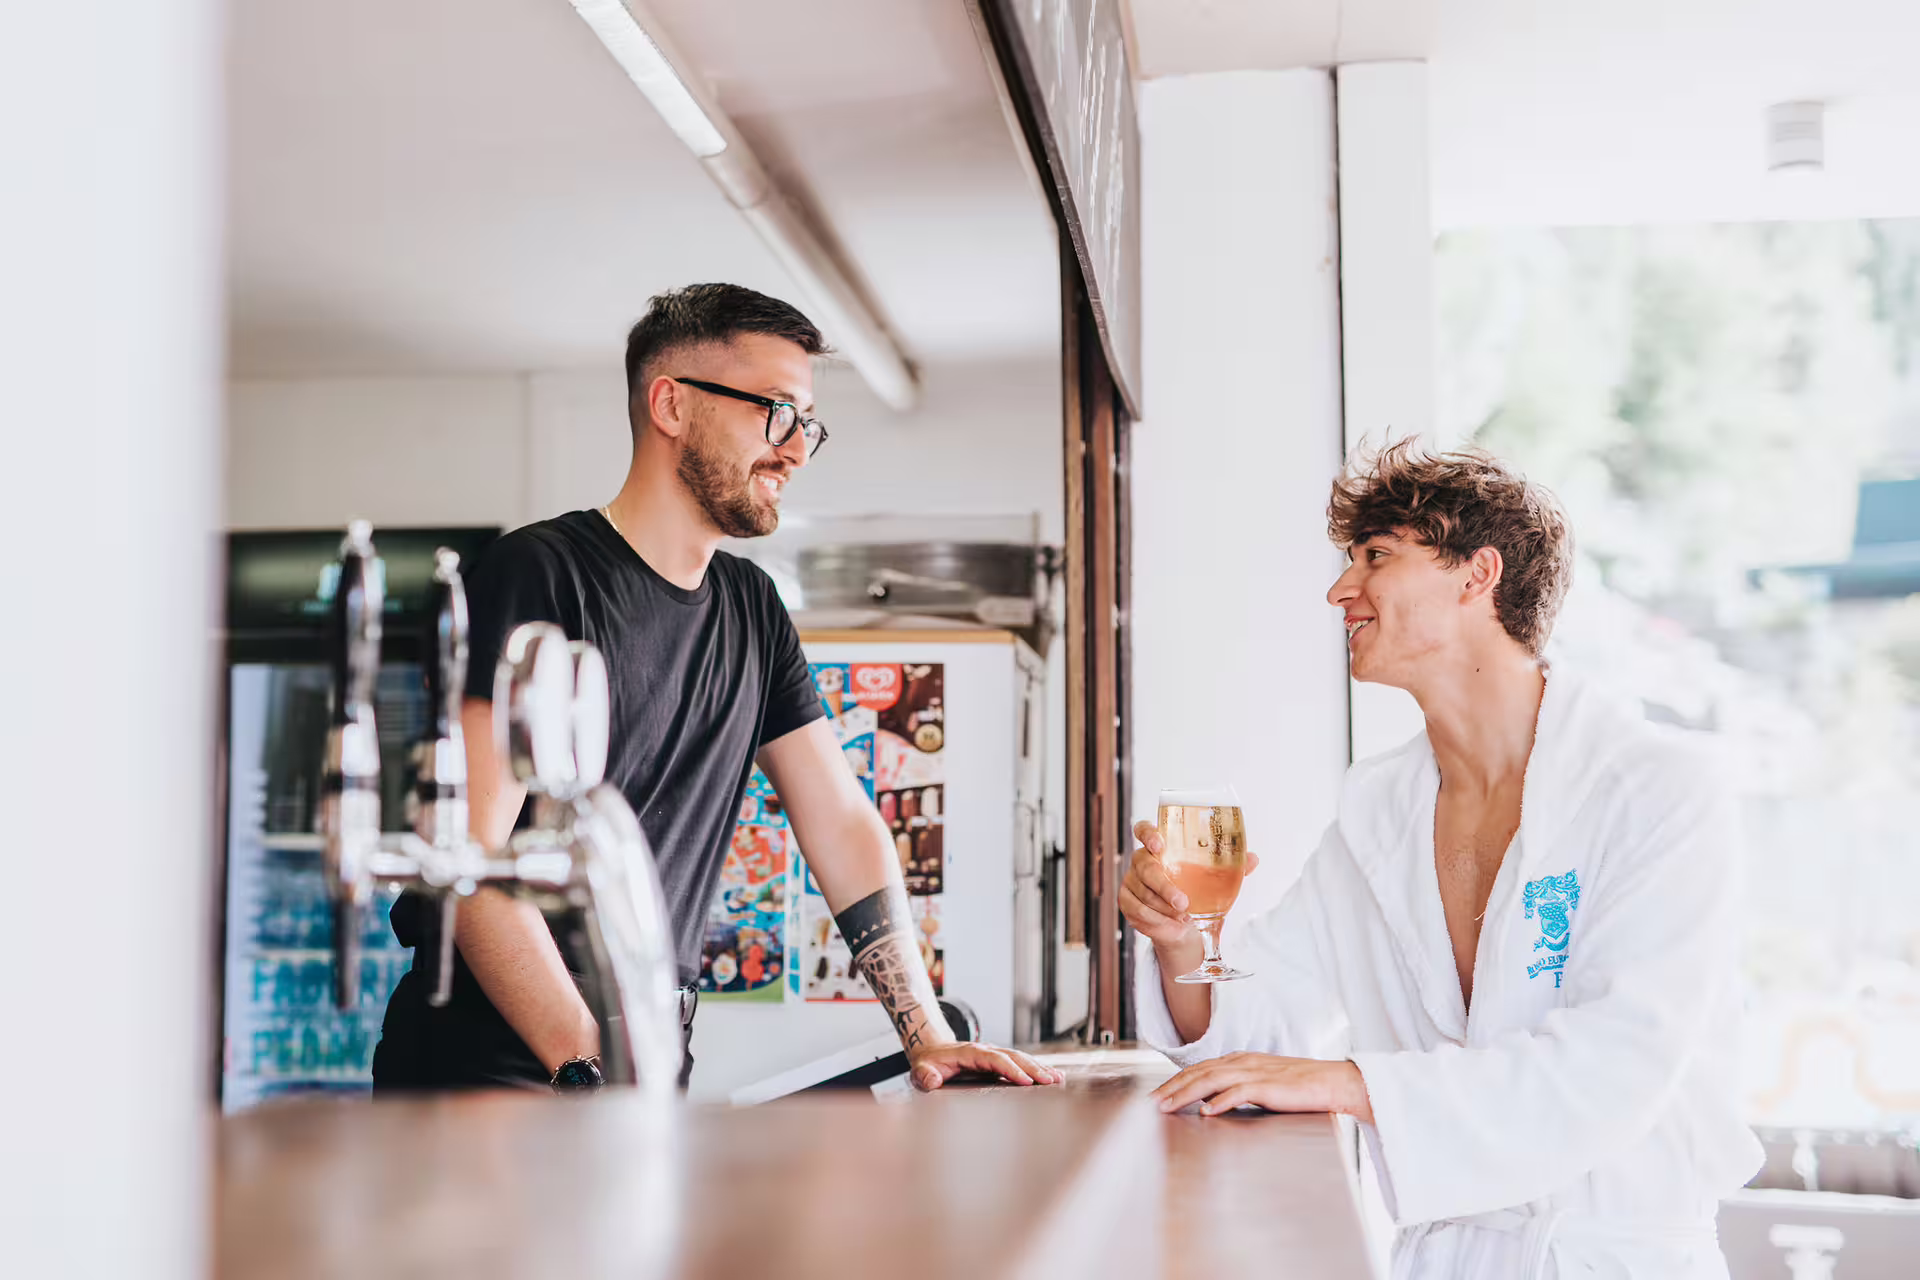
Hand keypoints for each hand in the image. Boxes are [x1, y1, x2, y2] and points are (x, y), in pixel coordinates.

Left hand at [907, 1042, 1065, 1090]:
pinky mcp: (997, 1060)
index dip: (1010, 1069)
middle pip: (1013, 1056)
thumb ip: (924, 1076)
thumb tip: (932, 1080)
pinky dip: (1035, 1068)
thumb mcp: (919, 1071)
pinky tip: (1049, 1075)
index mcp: (969, 1053)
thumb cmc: (927, 1064)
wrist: (930, 1050)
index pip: (994, 1059)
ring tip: (1057, 1079)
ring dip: (1038, 1067)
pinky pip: (1019, 1062)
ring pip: (1019, 1058)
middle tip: (1050, 1081)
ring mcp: (992, 1053)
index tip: (1025, 1082)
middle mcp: (985, 1050)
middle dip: (1032, 1068)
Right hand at [1121, 820, 1261, 946]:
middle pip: (1145, 867)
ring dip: (1163, 908)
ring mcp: (1131, 880)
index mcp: (1160, 847)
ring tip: (1183, 918)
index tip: (1160, 845)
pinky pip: (1137, 910)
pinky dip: (1156, 920)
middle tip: (1183, 903)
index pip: (1143, 830)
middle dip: (1164, 886)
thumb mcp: (1215, 879)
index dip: (1148, 834)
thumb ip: (1231, 866)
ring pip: (1142, 892)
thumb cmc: (1197, 892)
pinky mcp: (1126, 901)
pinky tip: (1171, 925)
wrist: (1183, 925)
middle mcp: (1141, 860)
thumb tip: (1252, 858)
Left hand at [1150, 1053, 1372, 1122]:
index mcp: (1240, 1060)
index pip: (1199, 1069)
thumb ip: (1236, 1088)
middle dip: (1171, 1087)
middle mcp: (1243, 1062)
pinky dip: (1220, 1101)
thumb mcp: (1262, 1083)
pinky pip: (1239, 1092)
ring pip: (1210, 1080)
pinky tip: (1206, 1111)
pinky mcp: (1269, 1086)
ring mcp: (1255, 1072)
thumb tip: (1209, 1102)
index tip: (1157, 1096)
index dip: (1175, 1081)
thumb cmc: (1300, 1086)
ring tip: (1166, 1107)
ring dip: (1185, 1094)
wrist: (1333, 1082)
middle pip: (1198, 1072)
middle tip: (1150, 1103)